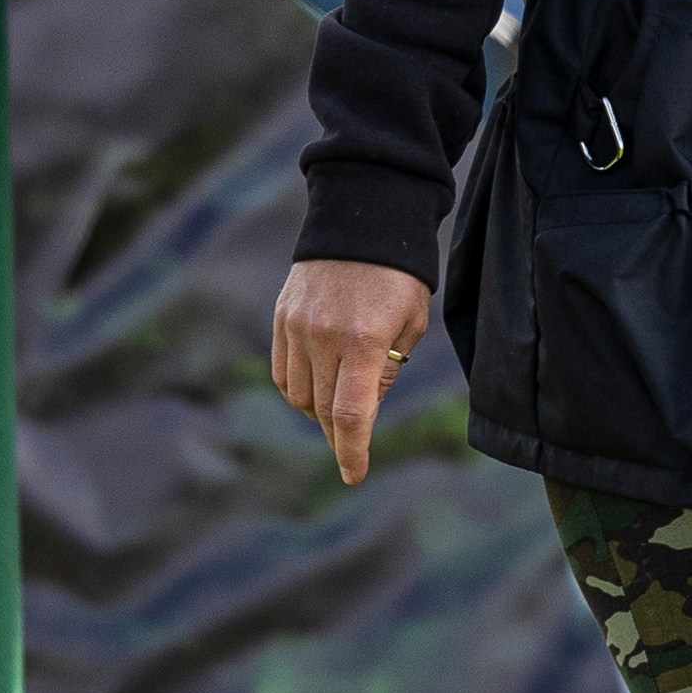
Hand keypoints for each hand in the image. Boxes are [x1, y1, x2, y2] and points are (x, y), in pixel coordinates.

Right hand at [272, 258, 432, 485]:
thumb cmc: (399, 275)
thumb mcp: (410, 324)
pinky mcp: (281, 317)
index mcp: (365, 340)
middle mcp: (324, 336)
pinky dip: (299, 389)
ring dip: (319, 411)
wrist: (362, 217)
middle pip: (323, 410)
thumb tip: (363, 411)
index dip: (352, 451)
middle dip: (339, 434)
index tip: (354, 475)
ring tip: (341, 405)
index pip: (351, 414)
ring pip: (299, 395)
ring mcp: (297, 326)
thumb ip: (386, 372)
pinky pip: (283, 372)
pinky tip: (319, 385)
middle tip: (353, 445)